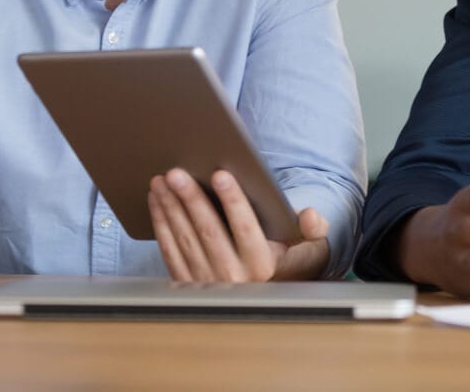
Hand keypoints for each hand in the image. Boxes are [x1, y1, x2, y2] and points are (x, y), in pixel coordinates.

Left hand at [148, 168, 329, 281]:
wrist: (267, 297)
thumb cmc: (287, 260)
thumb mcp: (309, 247)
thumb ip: (313, 228)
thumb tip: (310, 215)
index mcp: (263, 266)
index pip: (246, 228)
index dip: (233, 200)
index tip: (221, 173)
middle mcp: (233, 278)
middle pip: (208, 231)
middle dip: (190, 199)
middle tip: (176, 172)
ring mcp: (206, 283)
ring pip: (185, 239)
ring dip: (170, 207)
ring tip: (162, 180)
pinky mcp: (186, 284)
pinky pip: (170, 251)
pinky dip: (161, 224)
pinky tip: (157, 200)